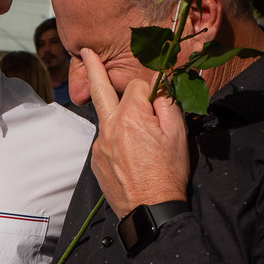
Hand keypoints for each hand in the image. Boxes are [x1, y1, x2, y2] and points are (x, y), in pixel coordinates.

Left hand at [83, 47, 189, 215]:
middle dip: (93, 69)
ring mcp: (99, 145)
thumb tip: (161, 85)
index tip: (159, 97)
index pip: (137, 86)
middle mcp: (110, 127)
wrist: (151, 210)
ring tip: (139, 141)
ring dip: (120, 120)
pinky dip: (117, 142)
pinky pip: (106, 141)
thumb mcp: (178, 134)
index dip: (151, 90)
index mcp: (131, 116)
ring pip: (109, 120)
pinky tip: (132, 157)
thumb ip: (168, 103)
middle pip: (101, 90)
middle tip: (86, 53)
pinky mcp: (96, 160)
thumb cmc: (168, 173)